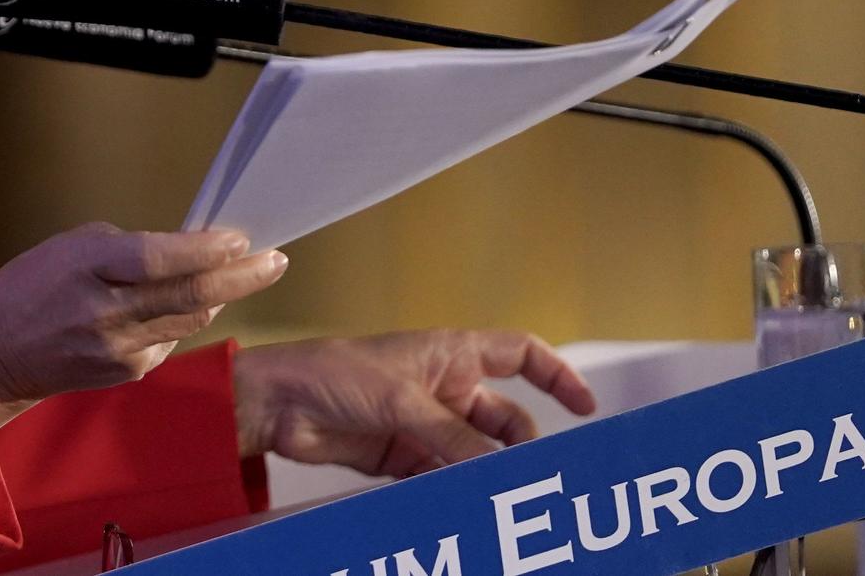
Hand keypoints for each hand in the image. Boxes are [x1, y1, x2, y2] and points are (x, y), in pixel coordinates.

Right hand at [0, 224, 288, 451]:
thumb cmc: (34, 285)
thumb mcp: (73, 247)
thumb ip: (130, 249)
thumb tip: (188, 250)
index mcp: (88, 268)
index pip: (161, 259)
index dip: (207, 250)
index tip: (242, 238)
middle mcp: (105, 312)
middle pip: (191, 295)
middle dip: (242, 277)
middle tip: (277, 260)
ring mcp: (117, 349)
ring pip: (190, 320)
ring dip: (221, 297)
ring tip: (247, 273)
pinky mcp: (126, 374)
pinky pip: (170, 339)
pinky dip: (183, 318)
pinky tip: (184, 304)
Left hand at [232, 329, 596, 476]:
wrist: (278, 404)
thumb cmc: (335, 374)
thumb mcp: (403, 401)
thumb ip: (454, 438)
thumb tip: (501, 469)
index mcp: (451, 353)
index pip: (519, 354)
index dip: (556, 376)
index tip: (586, 406)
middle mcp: (444, 388)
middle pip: (505, 419)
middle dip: (521, 446)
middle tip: (533, 478)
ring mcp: (425, 424)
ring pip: (476, 454)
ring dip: (488, 475)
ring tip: (504, 501)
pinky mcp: (404, 458)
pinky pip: (444, 478)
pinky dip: (457, 493)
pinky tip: (467, 511)